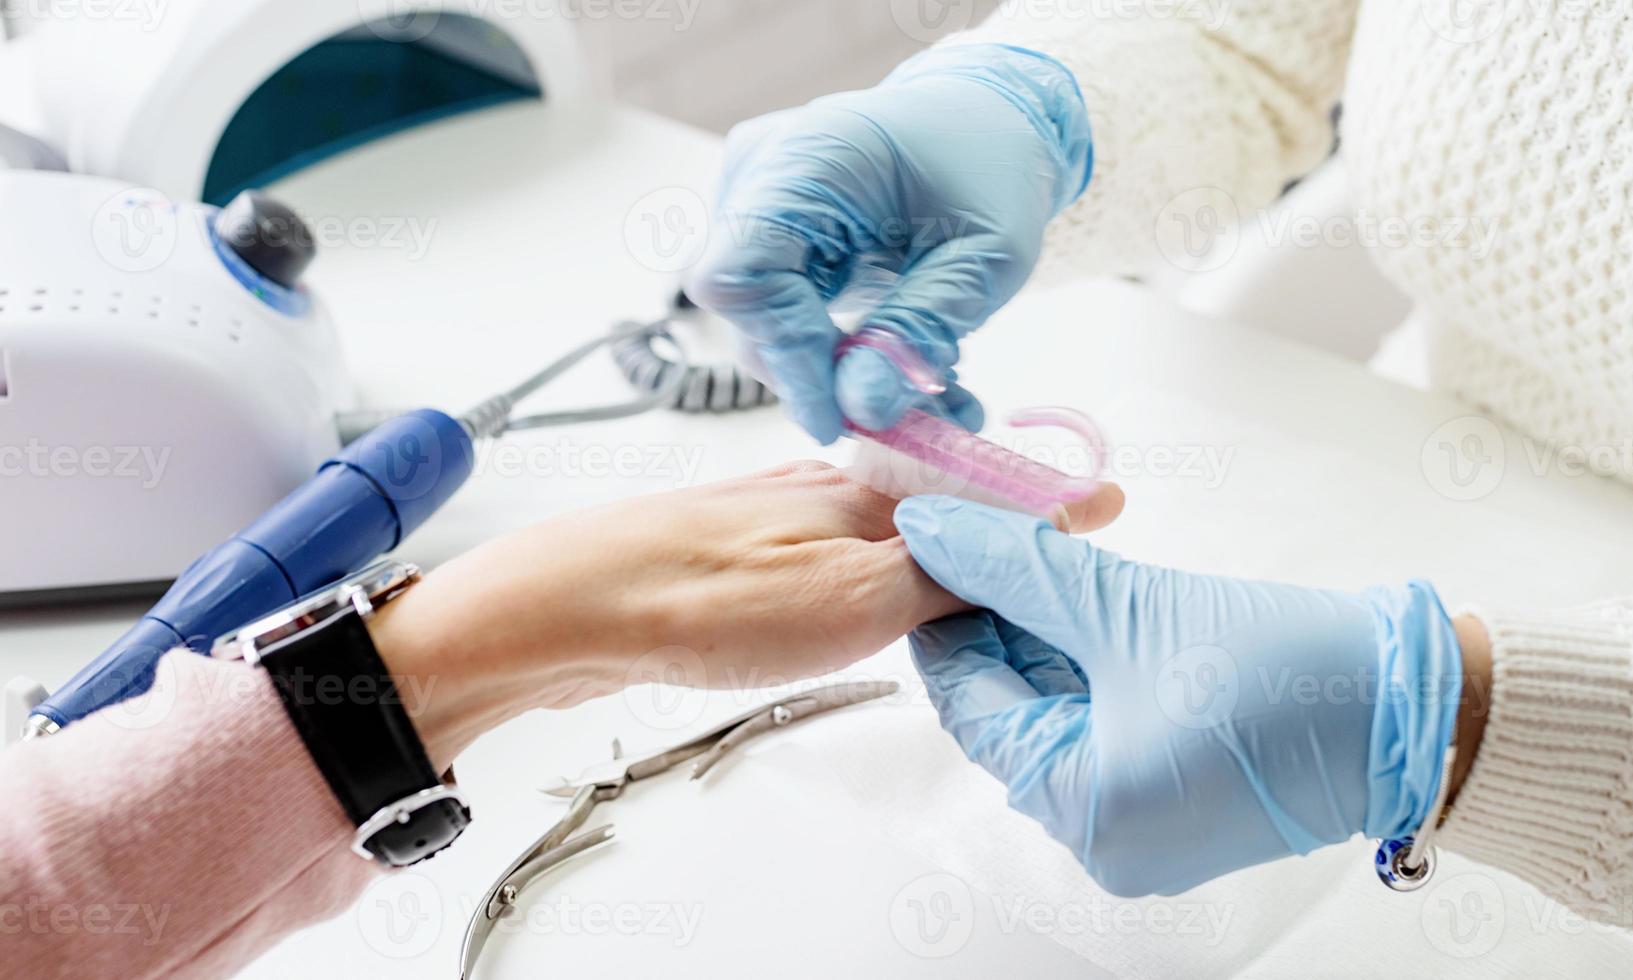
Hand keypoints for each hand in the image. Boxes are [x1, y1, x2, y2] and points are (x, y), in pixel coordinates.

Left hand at [369, 463, 1121, 769]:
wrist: (567, 609)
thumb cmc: (700, 600)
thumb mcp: (859, 593)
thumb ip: (954, 564)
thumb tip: (1045, 528)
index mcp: (869, 489)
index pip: (992, 490)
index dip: (1051, 507)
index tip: (1104, 510)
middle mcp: (827, 489)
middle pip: (941, 504)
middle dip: (999, 533)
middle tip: (1047, 569)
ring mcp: (779, 518)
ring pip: (884, 530)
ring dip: (936, 554)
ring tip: (974, 591)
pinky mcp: (738, 555)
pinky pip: (832, 556)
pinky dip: (872, 576)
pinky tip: (861, 603)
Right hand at [686, 44, 1092, 442]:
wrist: (986, 119)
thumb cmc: (991, 169)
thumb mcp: (987, 256)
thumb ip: (922, 328)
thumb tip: (859, 409)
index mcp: (809, 157)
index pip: (742, 276)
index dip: (784, 356)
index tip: (842, 416)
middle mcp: (760, 174)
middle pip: (749, 312)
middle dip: (825, 378)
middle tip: (907, 417)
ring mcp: (754, 201)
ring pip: (765, 323)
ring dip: (842, 374)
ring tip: (928, 395)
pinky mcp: (769, 232)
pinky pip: (784, 311)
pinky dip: (840, 352)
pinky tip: (902, 367)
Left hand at [893, 496, 1463, 896]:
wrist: (1413, 706)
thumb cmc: (1287, 672)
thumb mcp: (1128, 609)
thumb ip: (1021, 566)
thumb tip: (934, 530)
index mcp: (1080, 809)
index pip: (971, 704)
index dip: (947, 615)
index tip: (939, 550)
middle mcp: (1102, 839)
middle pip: (1012, 712)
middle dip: (997, 622)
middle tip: (985, 540)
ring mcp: (1141, 829)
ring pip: (1058, 718)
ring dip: (1042, 640)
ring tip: (1033, 558)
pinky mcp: (1177, 805)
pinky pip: (1104, 734)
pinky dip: (1088, 673)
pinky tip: (1078, 607)